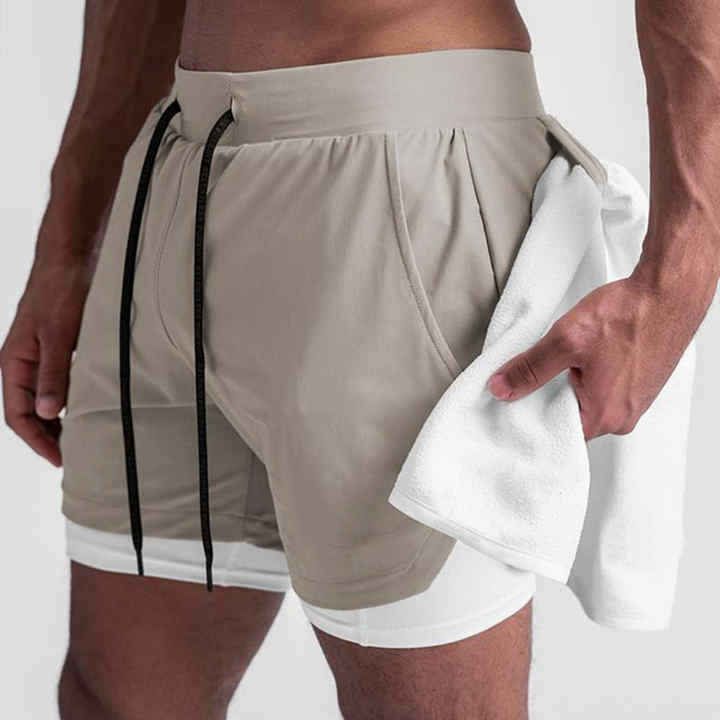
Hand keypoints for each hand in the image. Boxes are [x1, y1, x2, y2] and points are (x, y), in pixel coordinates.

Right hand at [1, 260, 90, 465]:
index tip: (59, 458)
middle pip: (27, 411)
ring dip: (56, 420)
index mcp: (14, 363)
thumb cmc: (59, 292)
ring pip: (42, 399)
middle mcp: (23, 363)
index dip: (36, 439)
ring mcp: (40, 356)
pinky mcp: (58, 348)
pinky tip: (85, 407)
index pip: (17, 415)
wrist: (71, 260)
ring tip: (78, 438)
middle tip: (72, 454)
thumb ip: (53, 373)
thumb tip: (46, 412)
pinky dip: (68, 400)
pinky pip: (58, 383)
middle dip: (45, 435)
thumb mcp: (59, 336)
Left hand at [486, 272, 707, 439]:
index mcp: (605, 416)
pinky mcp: (639, 384)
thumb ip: (530, 367)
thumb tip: (501, 387)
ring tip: (561, 360)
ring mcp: (635, 401)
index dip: (530, 415)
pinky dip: (587, 376)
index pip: (554, 433)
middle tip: (532, 374)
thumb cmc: (630, 315)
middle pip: (570, 418)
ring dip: (569, 383)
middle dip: (548, 398)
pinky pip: (604, 390)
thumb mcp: (566, 341)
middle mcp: (623, 416)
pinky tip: (581, 357)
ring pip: (586, 401)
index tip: (513, 401)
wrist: (669, 291)